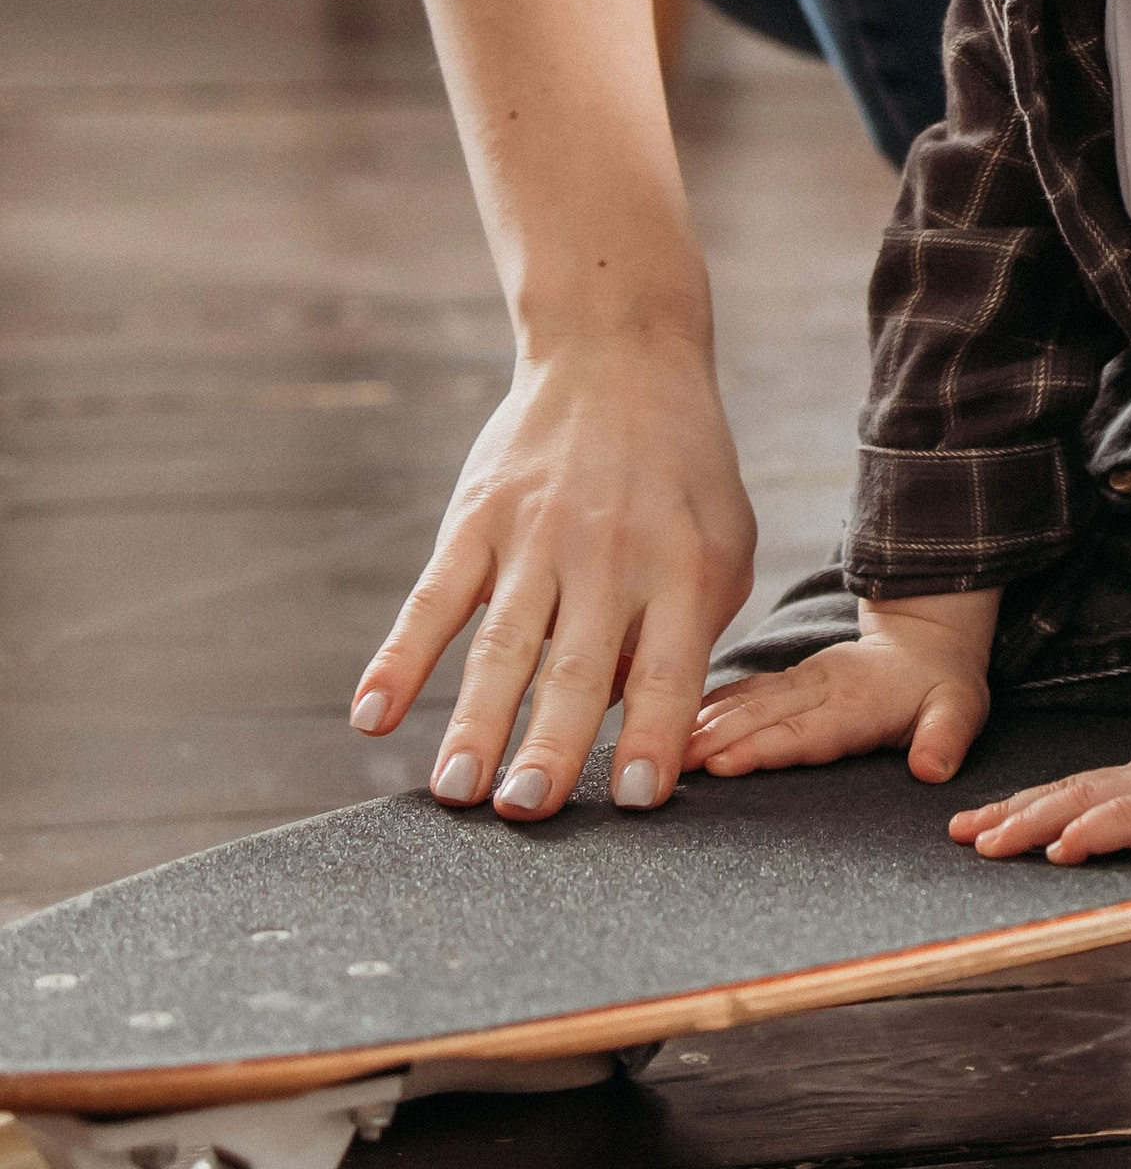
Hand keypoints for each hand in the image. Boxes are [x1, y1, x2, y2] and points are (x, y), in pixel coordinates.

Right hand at [350, 332, 756, 821]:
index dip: (654, 733)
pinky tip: (371, 718)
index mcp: (681, 565)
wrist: (619, 356)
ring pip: (500, 644)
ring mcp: (535, 535)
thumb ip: (690, 629)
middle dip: (550, 745)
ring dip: (474, 721)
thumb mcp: (721, 541)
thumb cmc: (683, 472)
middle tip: (526, 812)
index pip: (671, 665)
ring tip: (456, 793)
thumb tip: (628, 719)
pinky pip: (431, 598)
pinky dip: (398, 659)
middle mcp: (608, 554)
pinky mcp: (476, 519)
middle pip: (576, 665)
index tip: (636, 799)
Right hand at [684, 594, 998, 786]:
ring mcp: (801, 682)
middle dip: (711, 739)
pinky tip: (676, 721)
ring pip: (744, 703)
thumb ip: (945, 737)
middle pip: (759, 717)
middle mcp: (820, 690)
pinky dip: (708, 706)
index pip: (804, 730)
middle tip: (664, 762)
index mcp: (857, 703)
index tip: (721, 763)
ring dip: (700, 724)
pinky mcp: (789, 681)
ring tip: (658, 746)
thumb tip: (932, 769)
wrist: (926, 640)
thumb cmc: (943, 685)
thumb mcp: (961, 709)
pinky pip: (743, 692)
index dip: (763, 747)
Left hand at [950, 700, 1130, 863]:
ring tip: (988, 842)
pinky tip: (1063, 846)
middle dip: (1007, 814)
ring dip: (1031, 823)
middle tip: (958, 833)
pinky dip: (1091, 831)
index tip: (977, 821)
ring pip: (1084, 804)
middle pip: (1064, 794)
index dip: (1024, 805)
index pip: (1074, 791)